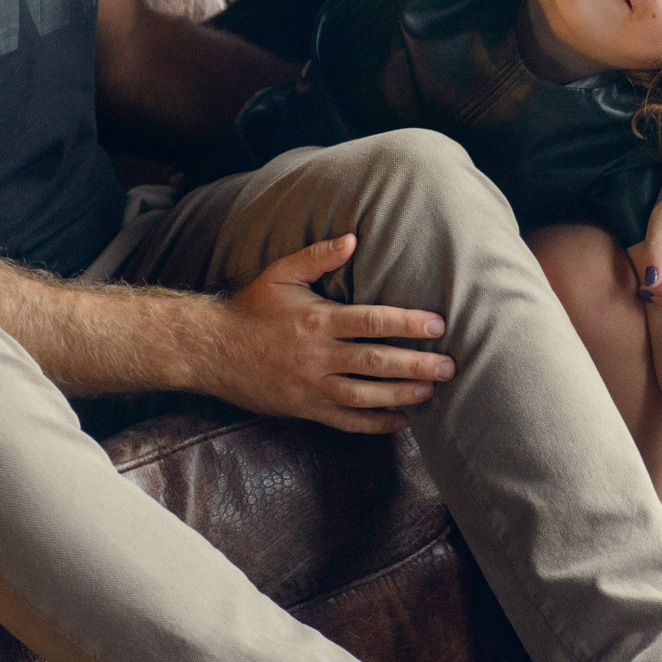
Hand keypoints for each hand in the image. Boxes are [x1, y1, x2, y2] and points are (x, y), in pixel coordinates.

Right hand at [204, 235, 450, 433]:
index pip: (372, 322)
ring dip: (402, 395)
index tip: (438, 325)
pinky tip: (399, 421)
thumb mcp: (281, 273)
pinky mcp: (304, 409)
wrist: (211, 350)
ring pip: (365, 395)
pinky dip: (374, 423)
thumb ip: (318, 256)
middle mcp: (317, 355)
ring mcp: (311, 386)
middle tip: (450, 366)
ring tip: (432, 392)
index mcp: (317, 320)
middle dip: (416, 365)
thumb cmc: (250, 308)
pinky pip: (345, 420)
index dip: (408, 324)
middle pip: (376, 362)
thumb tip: (354, 238)